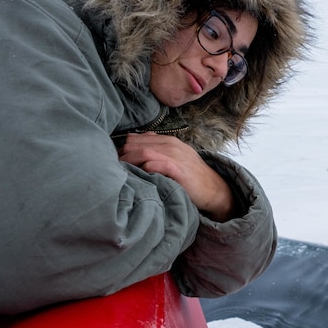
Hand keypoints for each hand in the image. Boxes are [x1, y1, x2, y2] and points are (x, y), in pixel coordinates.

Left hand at [118, 132, 235, 220]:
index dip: (122, 150)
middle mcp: (171, 145)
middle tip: (115, 169)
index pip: (135, 138)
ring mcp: (176, 156)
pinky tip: (140, 175)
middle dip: (122, 156)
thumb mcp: (175, 157)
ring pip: (144, 152)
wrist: (213, 188)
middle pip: (135, 143)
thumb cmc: (190, 175)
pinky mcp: (179, 169)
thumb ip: (157, 149)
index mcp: (167, 140)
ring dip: (129, 162)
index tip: (116, 162)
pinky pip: (156, 164)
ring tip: (123, 173)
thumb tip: (133, 142)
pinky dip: (145, 168)